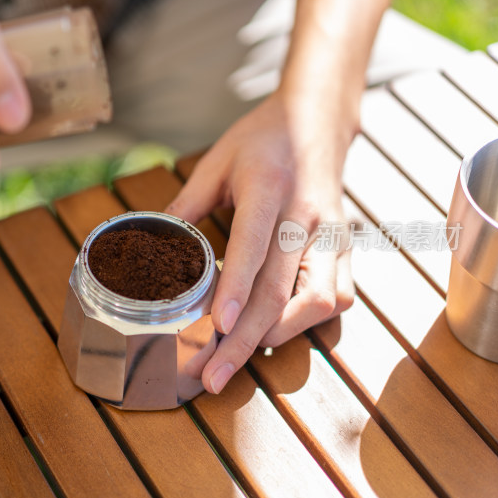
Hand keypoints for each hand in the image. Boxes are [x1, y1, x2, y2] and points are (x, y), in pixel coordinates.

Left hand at [166, 92, 354, 393]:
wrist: (317, 120)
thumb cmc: (261, 140)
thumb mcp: (216, 162)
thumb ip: (185, 205)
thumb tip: (150, 250)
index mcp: (269, 187)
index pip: (254, 244)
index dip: (236, 287)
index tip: (217, 326)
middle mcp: (307, 215)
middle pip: (281, 288)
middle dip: (245, 340)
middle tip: (211, 377)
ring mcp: (333, 234)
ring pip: (319, 300)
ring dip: (278, 336)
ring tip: (236, 360)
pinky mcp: (346, 248)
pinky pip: (338, 297)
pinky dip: (307, 324)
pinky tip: (275, 335)